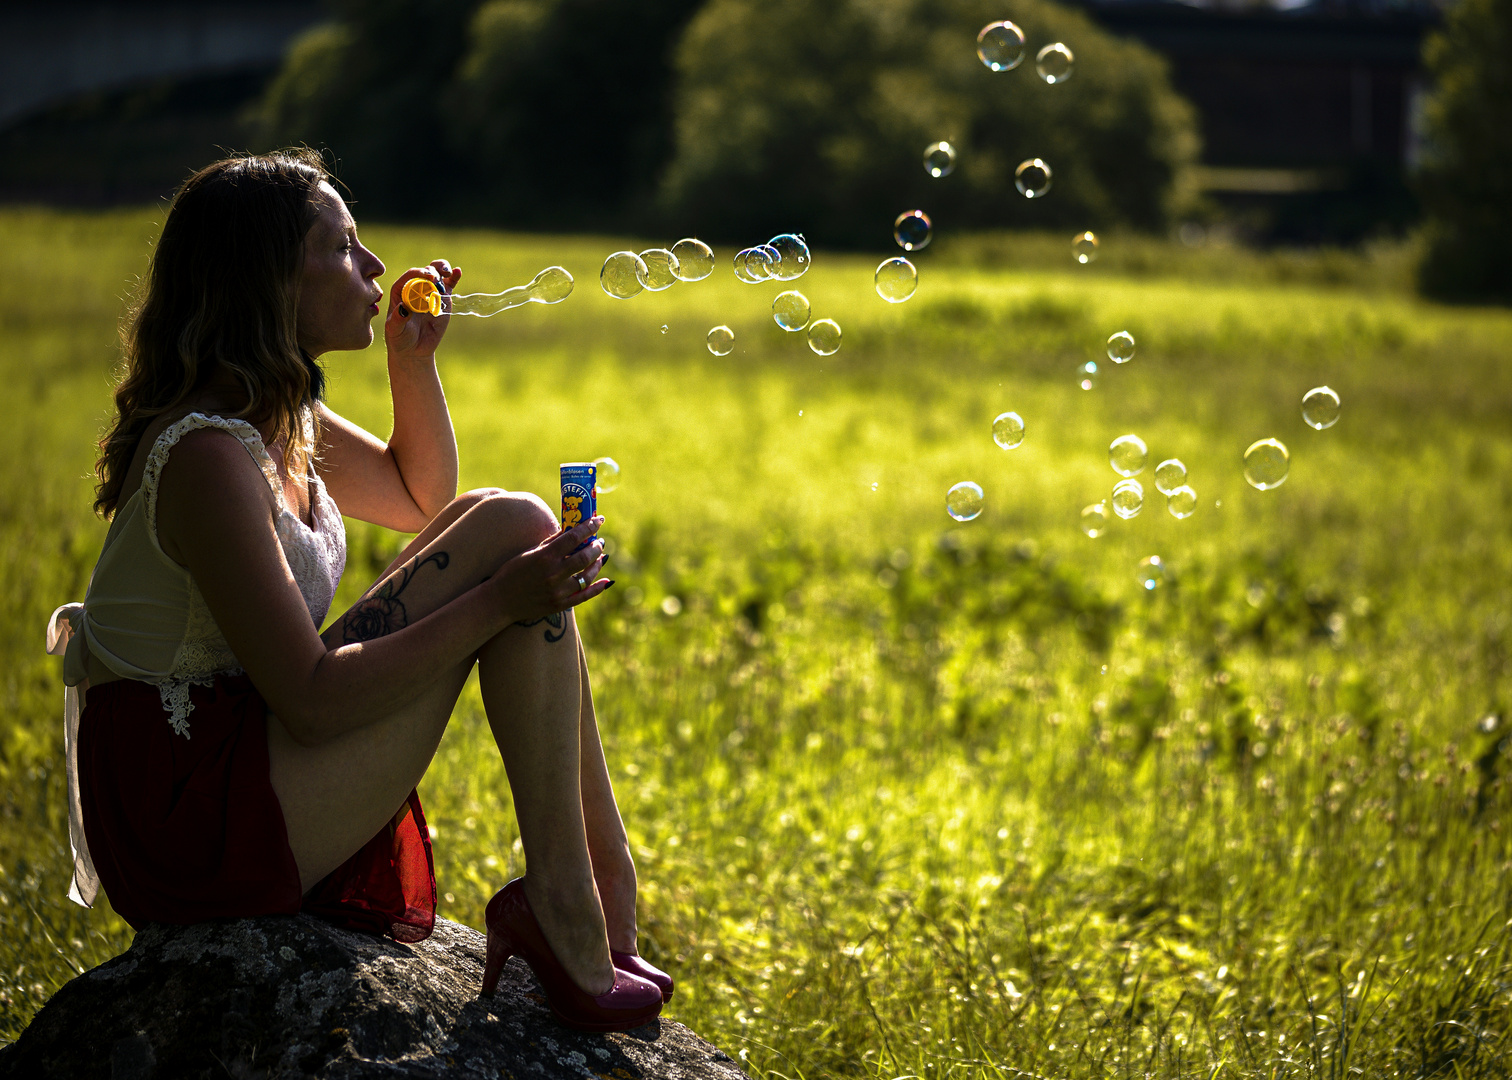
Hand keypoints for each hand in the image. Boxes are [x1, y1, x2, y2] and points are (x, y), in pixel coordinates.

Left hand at [385, 260, 462, 361]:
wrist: (414, 349)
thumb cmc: (400, 338)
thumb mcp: (395, 330)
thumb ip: (398, 319)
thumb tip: (404, 308)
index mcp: (401, 290)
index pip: (410, 276)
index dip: (419, 273)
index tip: (427, 277)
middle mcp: (416, 288)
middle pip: (424, 271)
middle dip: (431, 271)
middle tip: (435, 279)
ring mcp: (430, 292)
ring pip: (436, 273)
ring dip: (442, 269)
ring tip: (447, 273)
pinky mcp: (443, 299)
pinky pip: (449, 286)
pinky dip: (454, 278)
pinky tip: (458, 272)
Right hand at [491, 515, 611, 624]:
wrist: (500, 601)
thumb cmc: (512, 572)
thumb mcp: (529, 553)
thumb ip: (551, 542)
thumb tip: (571, 529)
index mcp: (544, 557)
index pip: (573, 538)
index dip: (589, 527)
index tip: (598, 520)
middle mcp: (553, 574)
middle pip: (584, 557)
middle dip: (596, 546)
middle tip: (599, 541)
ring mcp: (557, 591)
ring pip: (587, 576)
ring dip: (597, 564)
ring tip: (600, 557)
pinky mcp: (559, 605)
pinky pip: (584, 596)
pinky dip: (598, 588)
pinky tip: (606, 580)